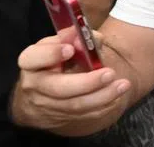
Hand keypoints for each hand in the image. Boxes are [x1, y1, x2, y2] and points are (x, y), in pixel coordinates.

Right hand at [10, 28, 130, 135]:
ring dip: (102, 96)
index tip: (70, 49)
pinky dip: (102, 106)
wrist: (45, 90)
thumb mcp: (62, 43)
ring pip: (74, 105)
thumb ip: (75, 36)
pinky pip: (83, 115)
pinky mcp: (58, 118)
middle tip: (110, 73)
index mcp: (31, 61)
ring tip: (123, 85)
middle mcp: (34, 85)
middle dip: (86, 82)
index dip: (50, 54)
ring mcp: (45, 105)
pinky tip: (117, 96)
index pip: (33, 58)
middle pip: (58, 88)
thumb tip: (83, 38)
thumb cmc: (57, 59)